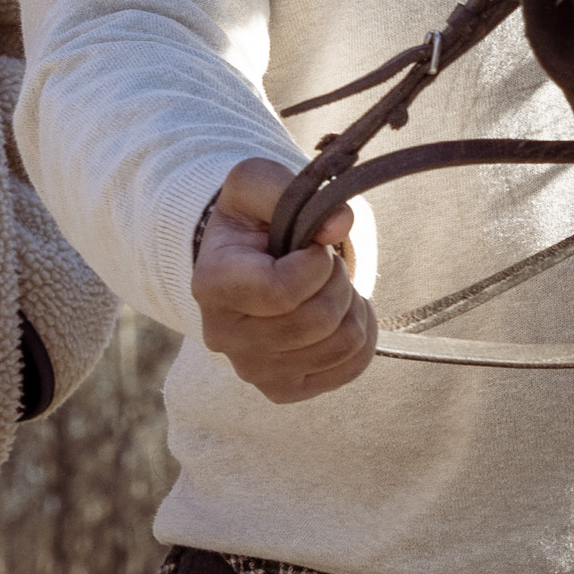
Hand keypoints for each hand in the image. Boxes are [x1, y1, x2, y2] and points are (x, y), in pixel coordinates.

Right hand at [193, 156, 375, 402]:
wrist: (240, 263)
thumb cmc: (250, 221)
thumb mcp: (255, 183)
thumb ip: (287, 189)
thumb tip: (340, 224)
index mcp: (212, 285)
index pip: (282, 292)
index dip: (316, 264)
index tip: (314, 246)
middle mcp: (224, 338)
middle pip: (318, 321)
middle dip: (337, 281)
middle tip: (325, 264)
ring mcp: (254, 371)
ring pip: (341, 345)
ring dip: (352, 306)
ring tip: (331, 287)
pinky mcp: (283, 390)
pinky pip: (351, 368)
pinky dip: (361, 334)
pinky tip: (338, 313)